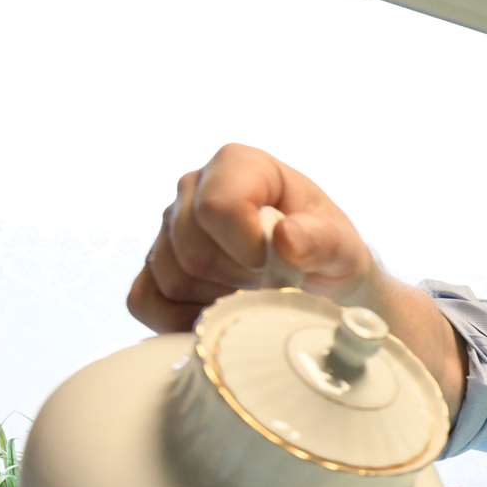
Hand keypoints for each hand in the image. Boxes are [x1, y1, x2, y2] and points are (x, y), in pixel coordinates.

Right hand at [127, 143, 378, 332]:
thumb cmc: (327, 252)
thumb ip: (321, 239)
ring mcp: (168, 229)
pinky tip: (221, 318)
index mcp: (238, 166)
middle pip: (193, 251)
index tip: (278, 267)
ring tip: (254, 294)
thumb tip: (285, 237)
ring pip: (172, 279)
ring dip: (218, 301)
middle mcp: (193, 189)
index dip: (247, 247)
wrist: (317, 278)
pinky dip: (182, 321)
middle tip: (273, 284)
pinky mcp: (154, 267)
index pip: (217, 206)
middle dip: (239, 280)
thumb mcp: (342, 245)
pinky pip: (145, 301)